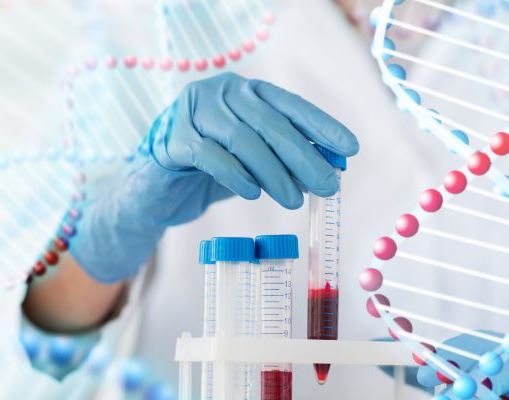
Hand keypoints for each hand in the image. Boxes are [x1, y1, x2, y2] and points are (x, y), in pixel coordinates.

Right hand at [70, 72, 358, 282]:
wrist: (158, 189)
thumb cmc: (213, 172)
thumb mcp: (256, 164)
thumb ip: (287, 160)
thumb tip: (332, 170)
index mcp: (246, 91)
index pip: (291, 106)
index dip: (323, 127)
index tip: (350, 149)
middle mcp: (221, 92)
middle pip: (271, 124)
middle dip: (305, 157)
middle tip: (329, 185)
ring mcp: (195, 112)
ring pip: (244, 140)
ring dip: (275, 173)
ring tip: (295, 200)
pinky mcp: (174, 138)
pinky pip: (212, 156)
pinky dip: (236, 175)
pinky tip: (252, 193)